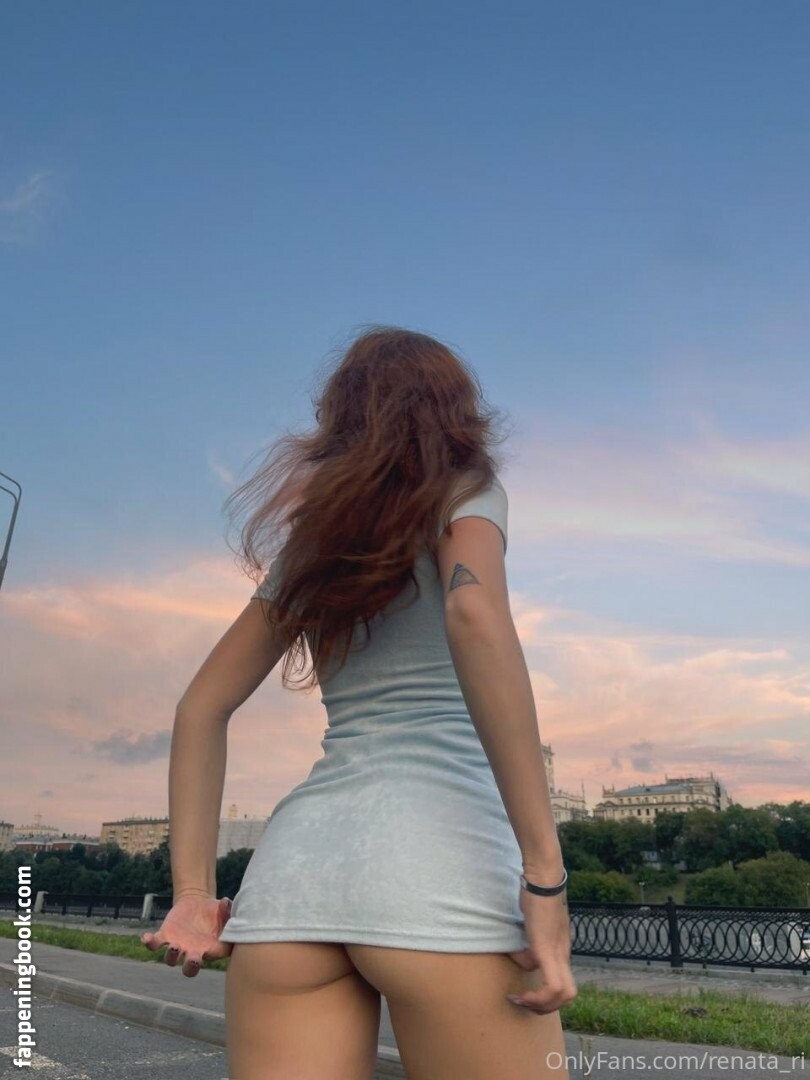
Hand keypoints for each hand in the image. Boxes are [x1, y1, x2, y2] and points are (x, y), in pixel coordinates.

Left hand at [140, 894, 233, 976]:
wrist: (198, 904)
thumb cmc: (216, 912)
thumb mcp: (226, 909)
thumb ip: (228, 910)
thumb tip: (225, 904)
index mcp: (212, 949)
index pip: (216, 956)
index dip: (216, 955)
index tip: (215, 948)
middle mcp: (194, 953)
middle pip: (190, 970)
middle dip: (190, 968)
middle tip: (193, 961)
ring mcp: (179, 946)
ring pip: (170, 959)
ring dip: (171, 956)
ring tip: (175, 946)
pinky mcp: (166, 935)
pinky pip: (154, 944)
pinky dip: (149, 942)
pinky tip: (145, 937)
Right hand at [506, 884, 576, 1013]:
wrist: (544, 879)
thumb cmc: (538, 894)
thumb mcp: (536, 921)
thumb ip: (533, 935)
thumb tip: (521, 949)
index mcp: (561, 949)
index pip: (563, 982)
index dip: (544, 992)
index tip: (523, 987)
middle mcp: (563, 954)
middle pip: (568, 995)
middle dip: (545, 1007)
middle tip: (524, 1002)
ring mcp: (558, 953)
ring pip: (565, 995)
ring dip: (542, 1006)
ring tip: (521, 1000)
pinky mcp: (547, 950)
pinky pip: (552, 986)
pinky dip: (538, 997)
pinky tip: (521, 992)